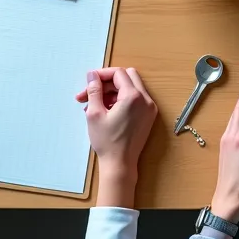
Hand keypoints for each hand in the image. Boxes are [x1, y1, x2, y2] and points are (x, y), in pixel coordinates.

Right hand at [74, 67, 157, 207]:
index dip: (101, 75)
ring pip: (131, 87)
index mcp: (133, 97)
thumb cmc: (107, 142)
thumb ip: (94, 90)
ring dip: (113, 91)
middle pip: (127, 77)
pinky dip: (121, 100)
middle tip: (91, 93)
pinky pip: (135, 99)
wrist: (120, 164)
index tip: (89, 82)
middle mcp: (145, 100)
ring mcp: (149, 108)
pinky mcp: (148, 116)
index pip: (118, 73)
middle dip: (107, 82)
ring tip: (94, 105)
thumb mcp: (94, 114)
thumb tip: (92, 76)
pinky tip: (105, 110)